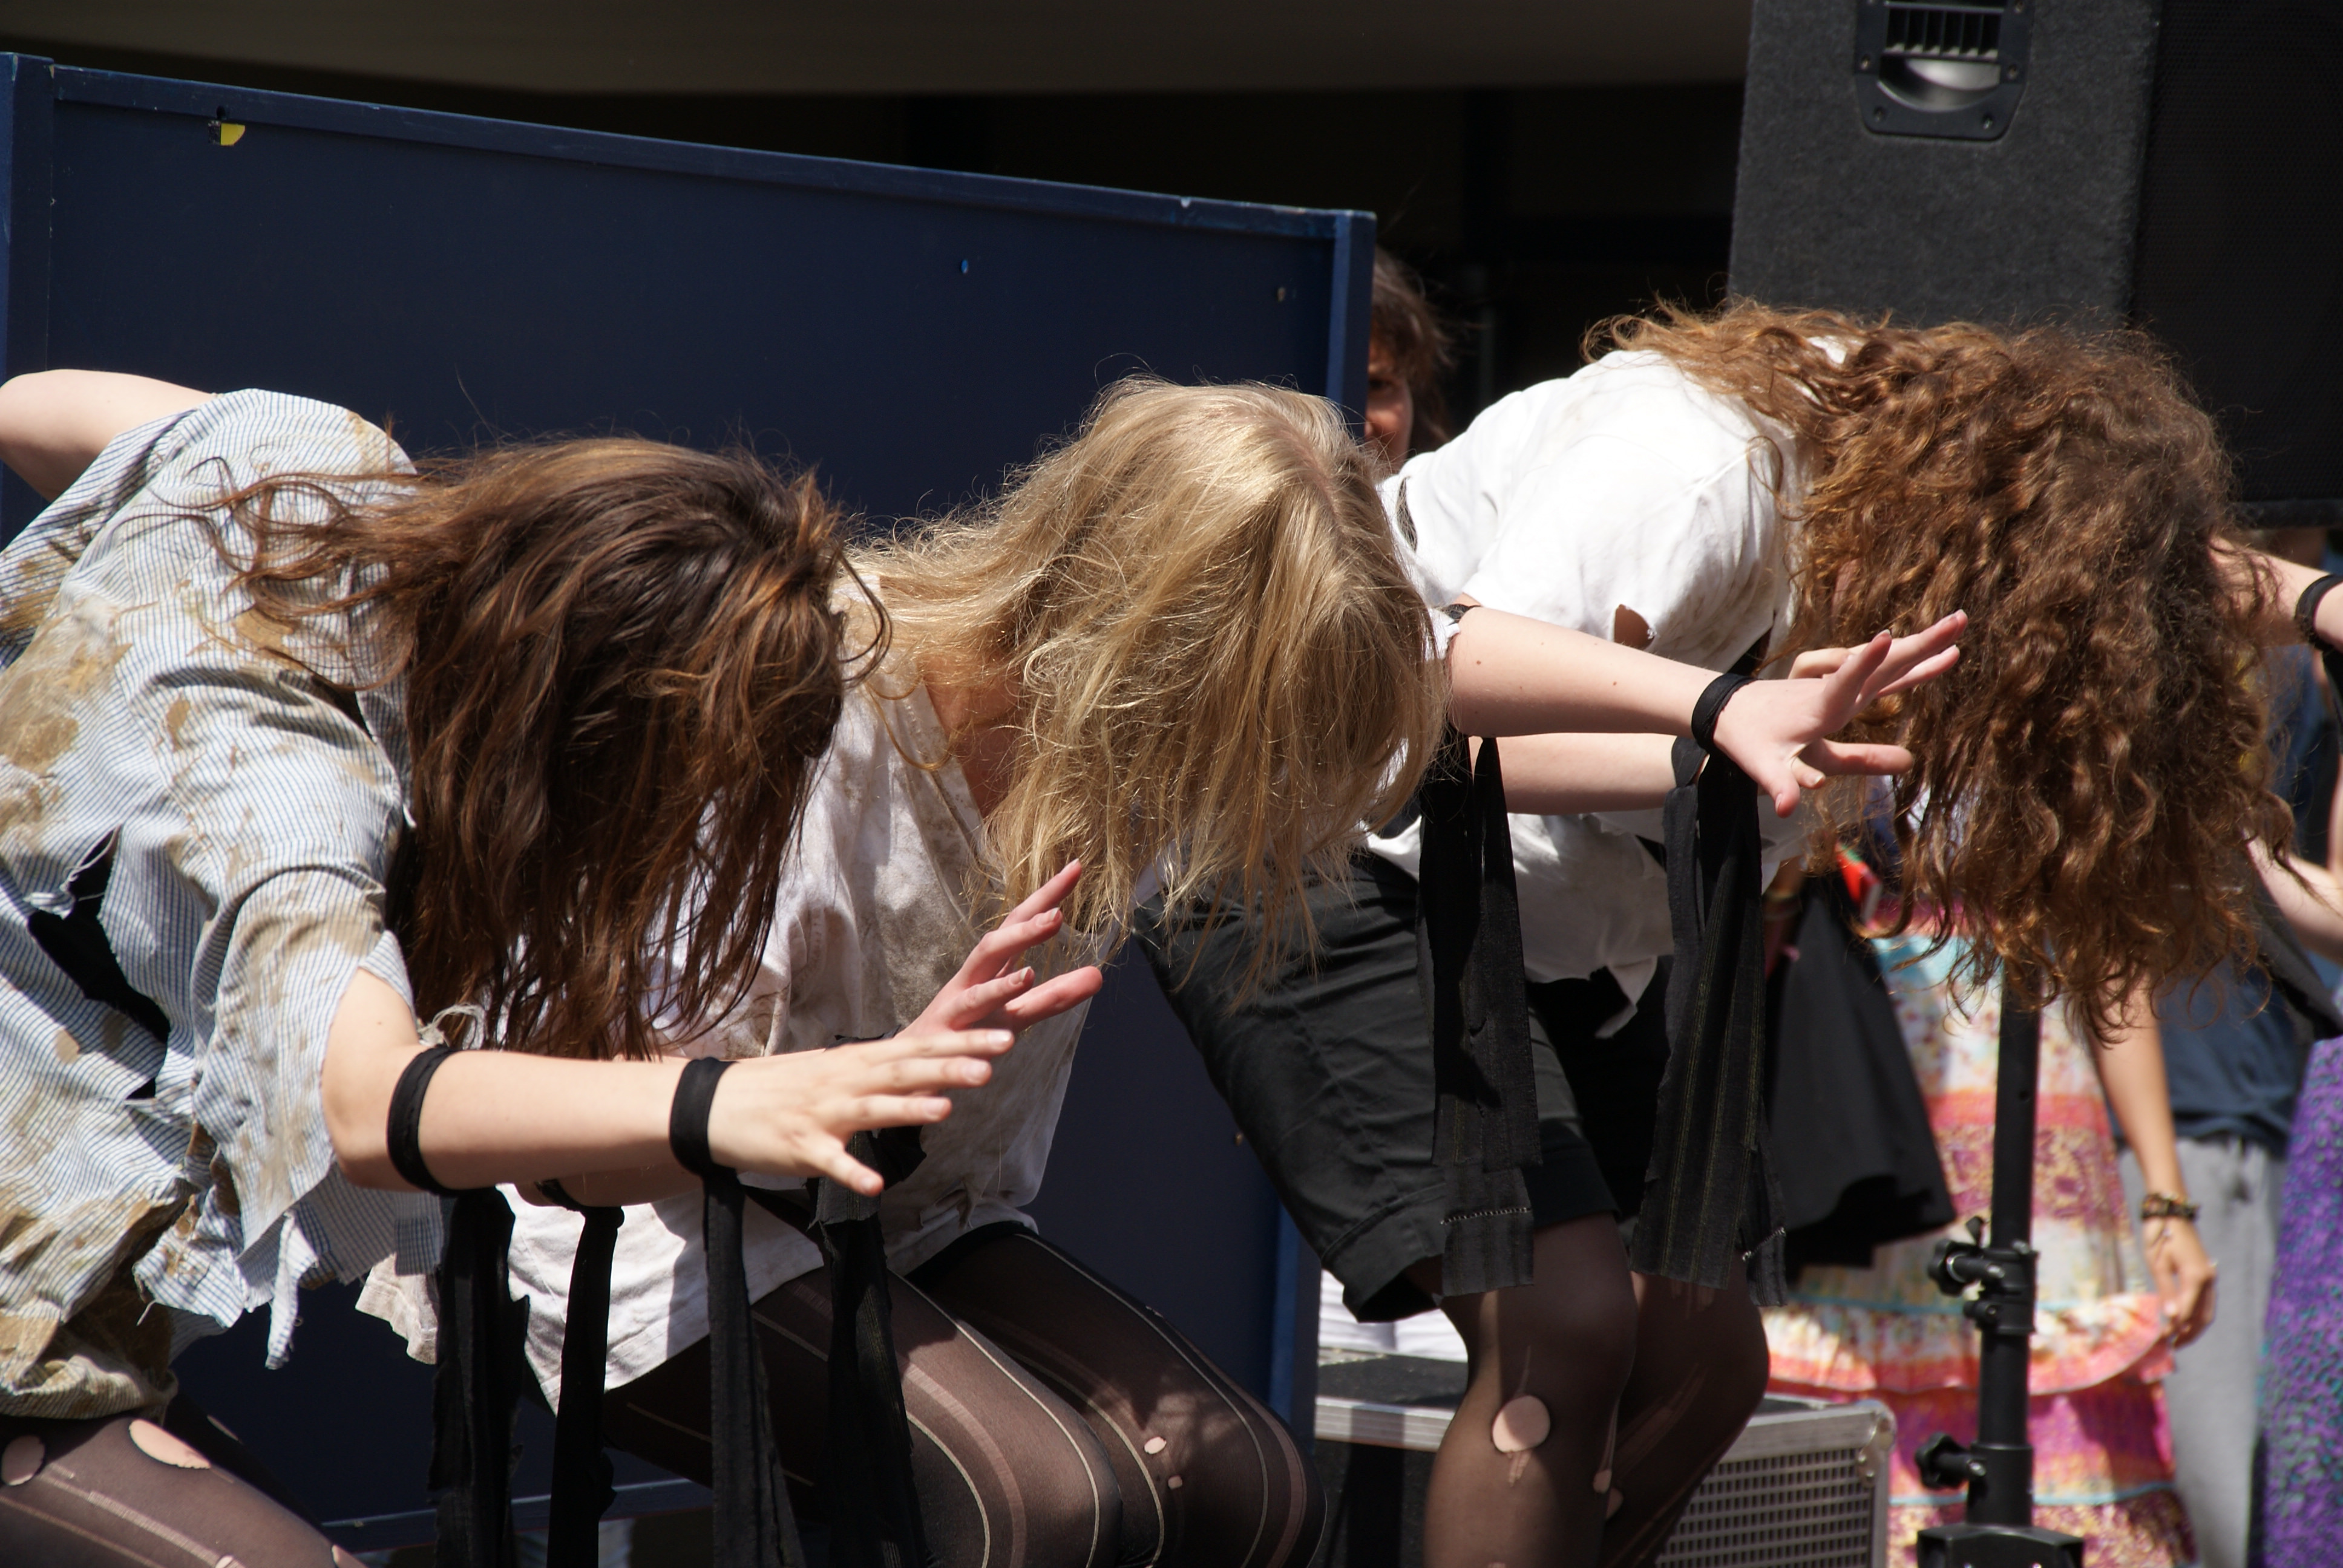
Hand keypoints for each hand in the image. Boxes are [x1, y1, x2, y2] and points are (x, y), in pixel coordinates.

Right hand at [705, 1029, 1013, 1194]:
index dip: (963, 1042)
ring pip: (873, 1109)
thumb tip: (933, 1070)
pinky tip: (877, 1186)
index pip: (920, 1047)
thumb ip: (883, 1071)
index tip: (1004, 1037)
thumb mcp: (838, 1070)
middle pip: (905, 1070)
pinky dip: (852, 1172)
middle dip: (950, 1066)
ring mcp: (823, 1114)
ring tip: (947, 1110)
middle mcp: (845, 1082)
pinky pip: (831, 1162)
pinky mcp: (801, 1148)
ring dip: (909, 1109)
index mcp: (858, 1062)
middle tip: (994, 1063)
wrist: (717, 1104)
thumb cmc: (785, 1088)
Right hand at [906, 860, 1106, 1037]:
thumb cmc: (967, 1032)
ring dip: (1002, 985)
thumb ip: (1053, 995)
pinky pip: (963, 1039)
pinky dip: (982, 1037)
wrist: (915, 1067)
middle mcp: (969, 983)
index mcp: (988, 969)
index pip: (1017, 925)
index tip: (1075, 868)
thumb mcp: (1014, 1012)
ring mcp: (954, 1012)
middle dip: (1022, 930)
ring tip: (1029, 975)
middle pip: (993, 947)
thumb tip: (1098, 975)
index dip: (1045, 897)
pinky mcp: (945, 1045)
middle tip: (1058, 916)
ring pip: (976, 993)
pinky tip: (1007, 1039)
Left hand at [1708, 611, 1965, 816]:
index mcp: (1816, 709)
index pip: (1842, 685)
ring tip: (1960, 627)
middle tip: (1957, 621)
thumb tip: (1786, 810)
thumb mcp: (1766, 767)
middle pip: (1881, 667)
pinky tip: (1942, 657)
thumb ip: (1781, 785)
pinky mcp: (1847, 684)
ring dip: (1923, 647)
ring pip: (1888, 665)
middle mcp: (1834, 690)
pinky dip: (1912, 662)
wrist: (1731, 710)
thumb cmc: (1751, 740)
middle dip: (1918, 644)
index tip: (1885, 638)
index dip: (1862, 664)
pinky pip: (1886, 673)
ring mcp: (1842, 684)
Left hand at [2142, 1215, 2216, 1346]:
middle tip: (2172, 1346)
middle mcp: (2208, 1279)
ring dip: (2194, 1326)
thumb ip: (2166, 1292)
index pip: (2188, 1312)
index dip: (2176, 1328)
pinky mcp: (2205, 1273)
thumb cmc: (2159, 1236)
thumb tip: (2172, 1318)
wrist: (2170, 1213)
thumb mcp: (2157, 1264)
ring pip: (2207, 1310)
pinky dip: (2196, 1313)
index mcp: (2196, 1278)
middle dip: (2189, 1333)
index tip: (2163, 1340)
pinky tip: (2184, 1319)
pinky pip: (2205, 1300)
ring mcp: (2209, 1276)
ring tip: (2178, 1337)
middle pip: (2203, 1316)